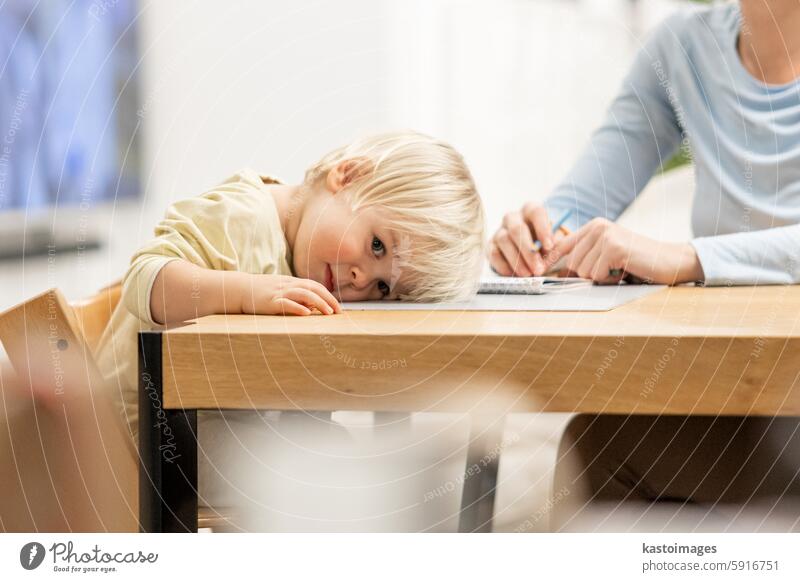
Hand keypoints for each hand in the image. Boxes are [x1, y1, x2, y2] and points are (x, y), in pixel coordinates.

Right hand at [238, 274, 340, 315]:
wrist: (238, 289)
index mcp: (291, 282)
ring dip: (319, 303)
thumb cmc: (261, 293)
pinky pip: (286, 303)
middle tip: (338, 311)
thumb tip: (313, 306)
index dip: (328, 295)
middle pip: (313, 288)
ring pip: (304, 294)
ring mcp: (279, 292)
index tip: (338, 307)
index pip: (315, 285)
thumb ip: (296, 297)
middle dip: (328, 299)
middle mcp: (288, 285)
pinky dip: (298, 307)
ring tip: (328, 313)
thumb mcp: (281, 291)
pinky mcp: (270, 301)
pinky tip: (307, 313)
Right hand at [489, 203, 564, 275]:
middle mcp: (513, 218)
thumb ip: (558, 246)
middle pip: (517, 229)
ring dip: (517, 260)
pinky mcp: (490, 245)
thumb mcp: (554, 243)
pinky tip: (514, 274)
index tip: (549, 247)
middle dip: (529, 251)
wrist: (526, 254)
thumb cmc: (542, 245)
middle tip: (538, 269)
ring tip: (527, 274)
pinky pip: (494, 254)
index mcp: (530, 211)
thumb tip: (557, 250)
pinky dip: (504, 266)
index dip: (543, 229)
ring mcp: (499, 231)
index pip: (536, 212)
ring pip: (504, 241)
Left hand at [551, 218, 703, 284]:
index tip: (541, 272)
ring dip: (600, 277)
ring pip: (583, 270)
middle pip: (572, 263)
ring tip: (618, 269)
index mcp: (593, 226)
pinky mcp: (614, 247)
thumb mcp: (606, 256)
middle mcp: (597, 227)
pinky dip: (609, 279)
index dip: (550, 261)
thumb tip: (557, 273)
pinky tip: (624, 270)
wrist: (670, 260)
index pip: (561, 245)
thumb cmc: (637, 261)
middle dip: (589, 274)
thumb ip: (584, 259)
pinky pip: (596, 274)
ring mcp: (605, 235)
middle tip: (610, 270)